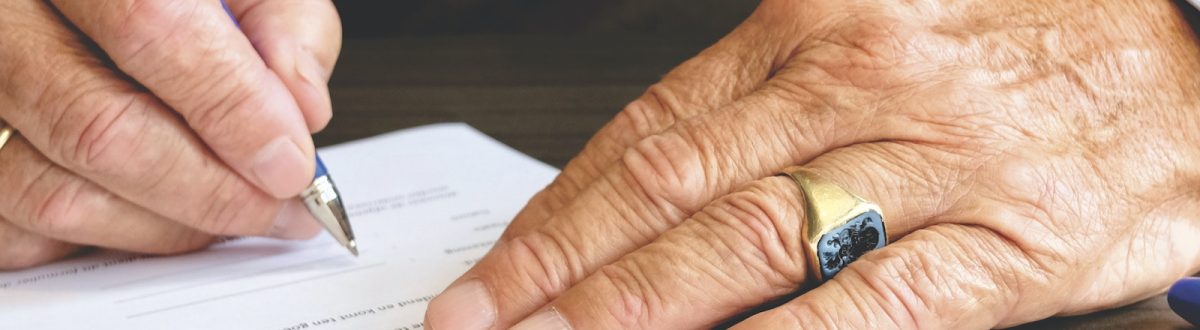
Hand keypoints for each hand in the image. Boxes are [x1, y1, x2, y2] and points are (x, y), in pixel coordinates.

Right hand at [0, 0, 341, 268]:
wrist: (94, 8)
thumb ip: (282, 24)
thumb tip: (301, 108)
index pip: (153, 27)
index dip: (233, 109)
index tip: (290, 163)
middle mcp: (7, 20)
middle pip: (99, 127)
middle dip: (210, 189)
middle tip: (276, 206)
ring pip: (54, 192)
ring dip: (165, 226)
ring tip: (231, 214)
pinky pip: (18, 229)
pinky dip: (102, 240)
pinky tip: (158, 214)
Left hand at [425, 1, 1199, 327]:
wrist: (1194, 50)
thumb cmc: (1029, 38)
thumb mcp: (883, 24)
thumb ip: (768, 96)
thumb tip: (657, 172)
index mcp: (814, 28)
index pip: (647, 132)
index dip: (557, 209)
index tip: (496, 266)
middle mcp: (854, 87)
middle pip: (667, 192)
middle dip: (556, 271)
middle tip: (478, 323)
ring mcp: (926, 167)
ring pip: (742, 245)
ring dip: (625, 311)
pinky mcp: (999, 246)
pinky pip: (864, 309)